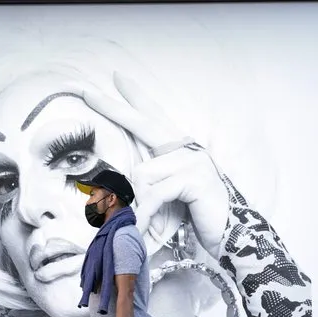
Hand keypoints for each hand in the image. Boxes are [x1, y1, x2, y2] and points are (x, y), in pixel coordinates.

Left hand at [70, 72, 229, 257]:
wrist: (232, 238)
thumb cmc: (196, 218)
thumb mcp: (165, 198)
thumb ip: (146, 184)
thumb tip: (116, 184)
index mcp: (179, 149)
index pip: (153, 117)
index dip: (136, 97)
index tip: (117, 77)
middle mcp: (186, 148)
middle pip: (143, 123)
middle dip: (113, 108)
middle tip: (86, 92)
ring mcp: (192, 160)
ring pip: (142, 173)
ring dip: (138, 203)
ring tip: (145, 222)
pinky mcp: (195, 178)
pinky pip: (155, 193)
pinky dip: (146, 213)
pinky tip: (143, 226)